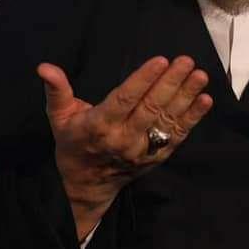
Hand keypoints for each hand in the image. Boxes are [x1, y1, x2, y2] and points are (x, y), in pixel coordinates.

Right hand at [37, 56, 212, 241]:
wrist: (86, 187)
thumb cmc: (73, 143)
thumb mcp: (59, 117)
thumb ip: (56, 91)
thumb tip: (44, 67)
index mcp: (99, 126)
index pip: (125, 100)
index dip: (144, 80)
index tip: (160, 61)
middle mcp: (124, 139)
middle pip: (151, 108)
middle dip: (171, 83)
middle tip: (186, 61)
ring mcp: (143, 150)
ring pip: (167, 121)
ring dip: (186, 97)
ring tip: (200, 76)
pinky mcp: (157, 157)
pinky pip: (177, 136)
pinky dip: (193, 119)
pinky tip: (204, 100)